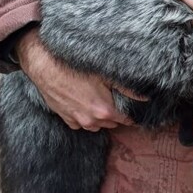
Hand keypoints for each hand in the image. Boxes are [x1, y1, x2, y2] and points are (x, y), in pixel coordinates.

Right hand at [14, 27, 144, 131]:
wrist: (46, 67)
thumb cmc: (76, 68)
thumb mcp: (105, 75)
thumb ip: (128, 89)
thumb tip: (146, 98)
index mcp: (104, 111)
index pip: (126, 120)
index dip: (132, 115)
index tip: (134, 110)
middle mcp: (91, 120)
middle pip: (111, 123)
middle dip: (116, 115)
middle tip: (116, 100)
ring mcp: (77, 121)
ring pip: (96, 125)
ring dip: (100, 118)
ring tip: (101, 102)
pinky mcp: (66, 118)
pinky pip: (80, 123)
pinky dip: (85, 117)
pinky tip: (85, 104)